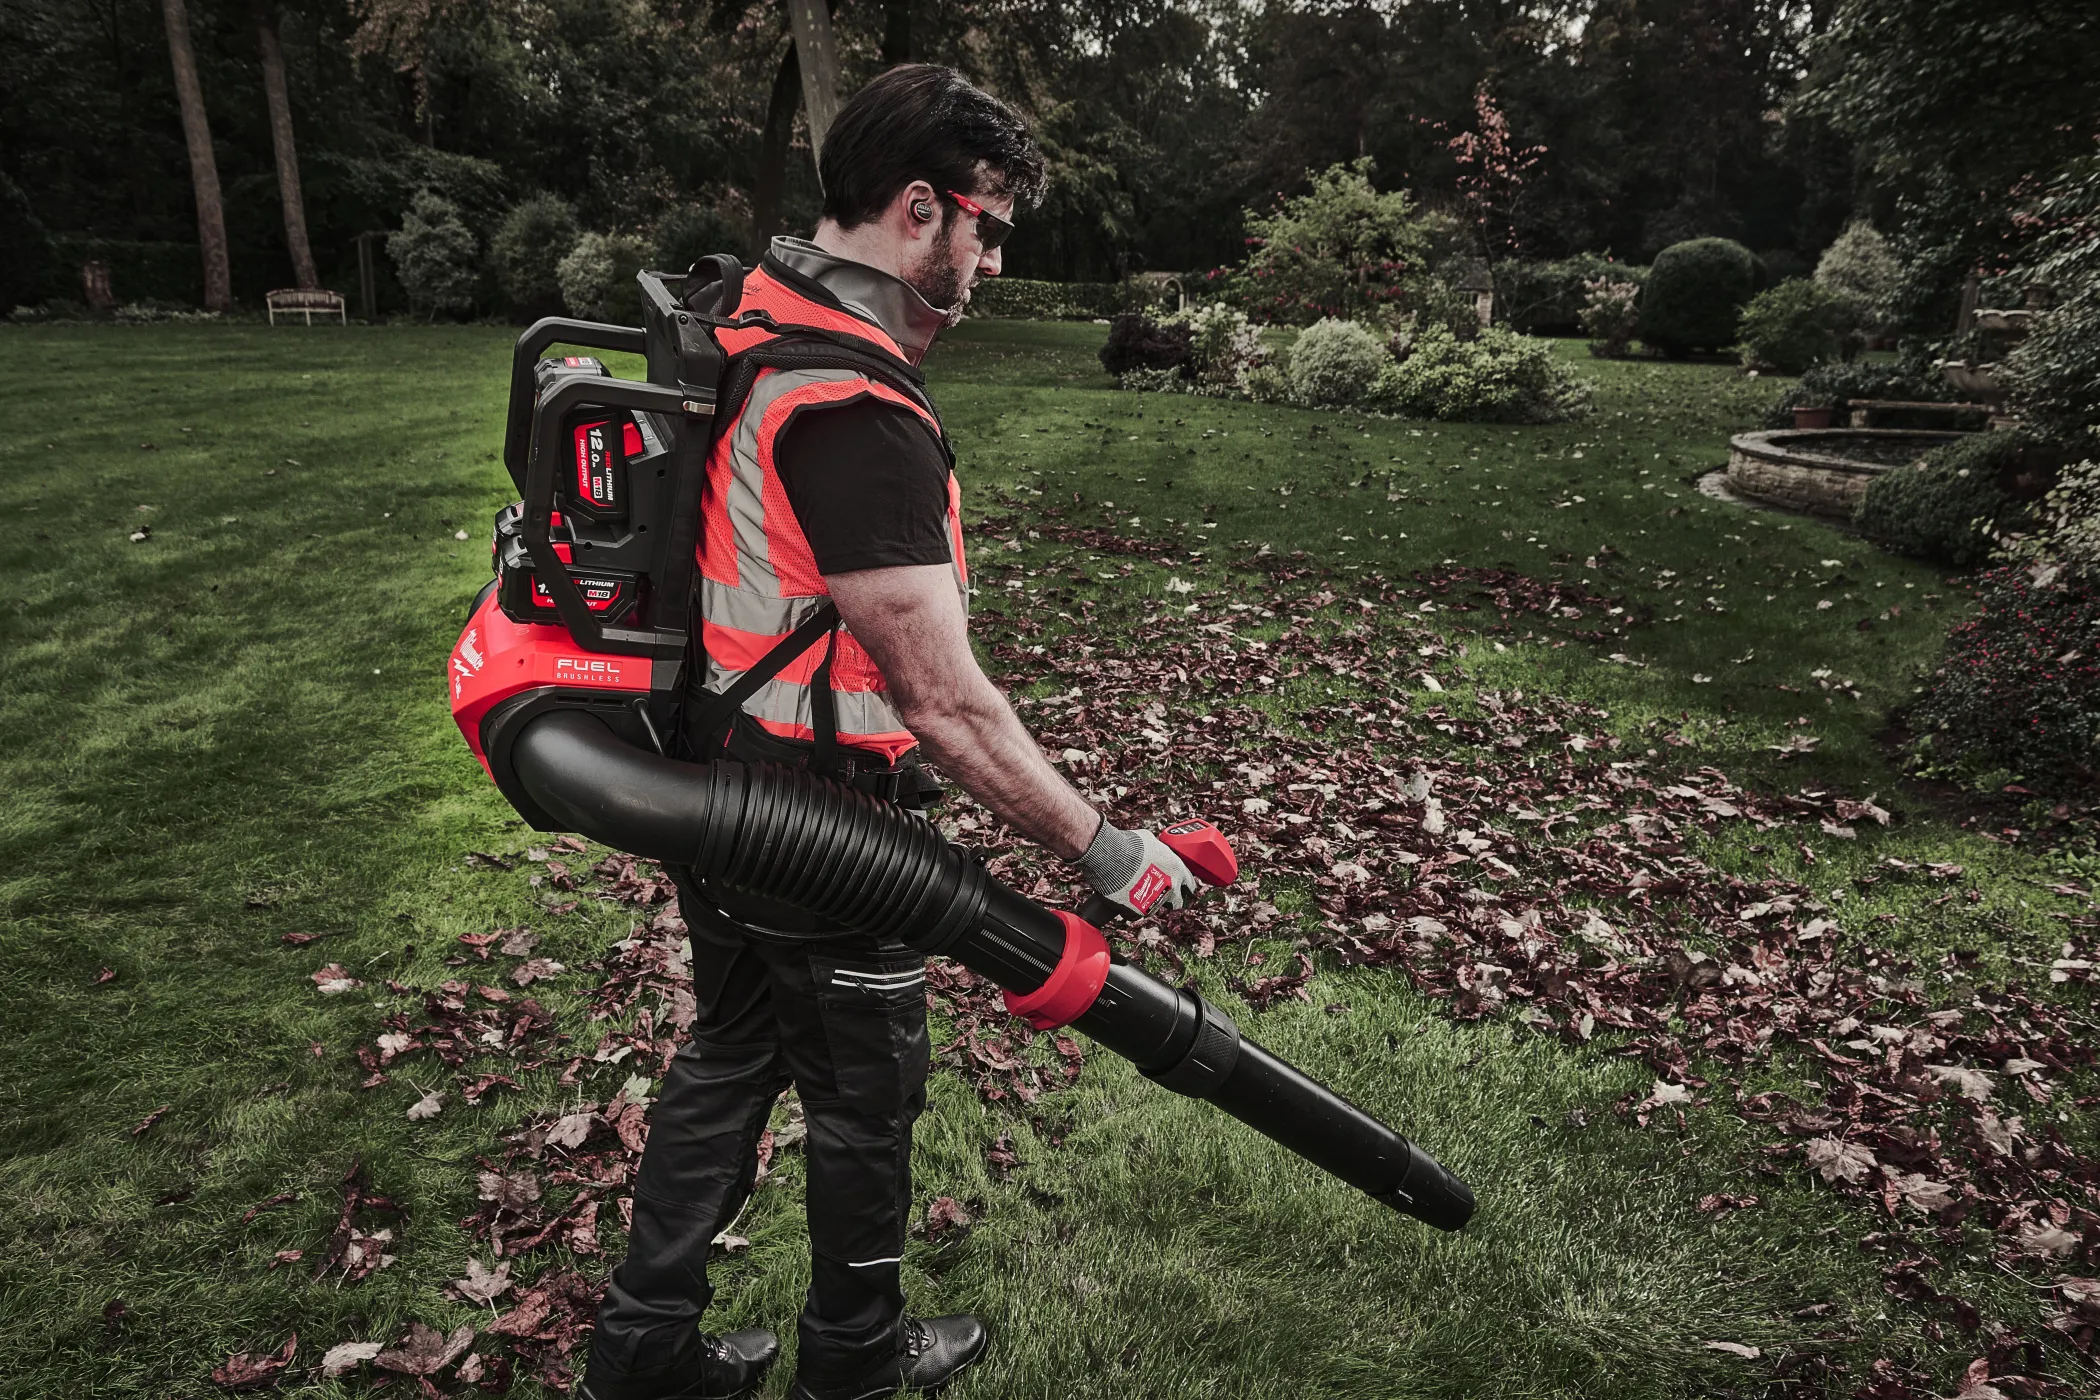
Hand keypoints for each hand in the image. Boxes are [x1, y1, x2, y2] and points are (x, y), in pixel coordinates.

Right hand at [1077, 819, 1203, 915]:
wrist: (1112, 857)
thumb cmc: (1130, 845)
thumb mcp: (1150, 840)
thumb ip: (1157, 850)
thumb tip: (1153, 850)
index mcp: (1176, 869)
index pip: (1189, 883)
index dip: (1185, 885)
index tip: (1182, 887)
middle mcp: (1171, 887)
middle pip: (1177, 901)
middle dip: (1170, 898)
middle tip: (1159, 892)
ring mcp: (1156, 901)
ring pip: (1157, 908)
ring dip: (1149, 902)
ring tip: (1138, 895)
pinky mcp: (1140, 910)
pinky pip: (1137, 914)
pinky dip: (1132, 908)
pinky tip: (1126, 901)